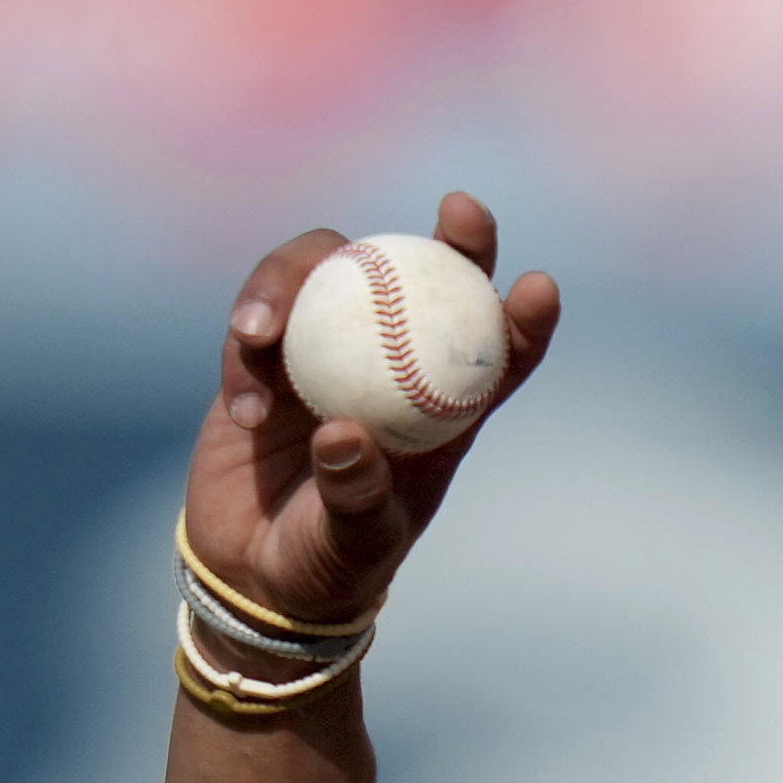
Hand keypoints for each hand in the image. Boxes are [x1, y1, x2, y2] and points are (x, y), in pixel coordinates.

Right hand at [182, 191, 556, 625]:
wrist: (254, 572)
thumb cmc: (329, 562)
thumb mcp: (353, 541)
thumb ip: (356, 495)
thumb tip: (343, 433)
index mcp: (442, 413)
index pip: (498, 356)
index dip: (524, 317)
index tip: (539, 287)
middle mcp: (391, 368)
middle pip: (429, 284)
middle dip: (456, 239)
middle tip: (461, 210)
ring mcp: (326, 353)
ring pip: (327, 277)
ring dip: (291, 284)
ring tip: (256, 334)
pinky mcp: (264, 359)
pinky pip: (256, 324)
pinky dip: (244, 352)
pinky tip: (244, 407)